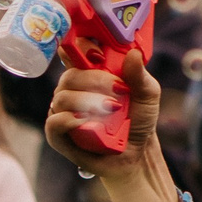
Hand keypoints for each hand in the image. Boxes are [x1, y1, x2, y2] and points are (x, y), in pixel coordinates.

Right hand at [47, 51, 180, 201]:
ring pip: (62, 98)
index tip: (96, 53)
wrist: (135, 154)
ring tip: (110, 112)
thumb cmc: (137, 121)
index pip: (74, 53)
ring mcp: (62, 112)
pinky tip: (83, 122)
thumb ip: (140, 75)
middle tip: (119, 94)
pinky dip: (67, 120)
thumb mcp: (147, 95)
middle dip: (94, 82)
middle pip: (69, 76)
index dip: (78, 47)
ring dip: (87, 103)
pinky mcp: (58, 135)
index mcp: (90, 75)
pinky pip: (53, 123)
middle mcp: (72, 91)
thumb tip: (133, 54)